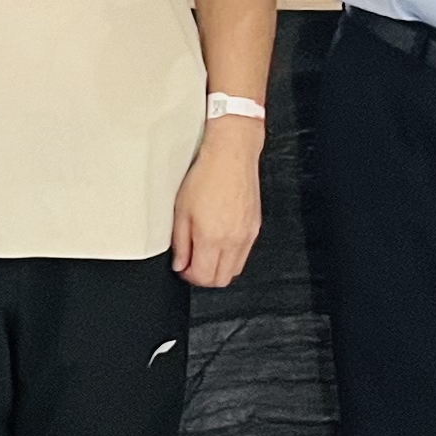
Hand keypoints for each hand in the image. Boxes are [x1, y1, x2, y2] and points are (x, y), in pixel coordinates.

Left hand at [170, 115, 263, 288]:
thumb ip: (180, 243)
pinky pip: (244, 255)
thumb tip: (180, 264)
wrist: (231, 155)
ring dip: (218, 268)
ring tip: (204, 252)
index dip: (189, 277)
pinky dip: (230, 256)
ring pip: (234, 270)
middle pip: (221, 280)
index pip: (203, 277)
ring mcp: (247, 236)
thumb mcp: (181, 210)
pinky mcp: (255, 228)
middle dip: (204, 277)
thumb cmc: (206, 176)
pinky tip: (219, 241)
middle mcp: (233, 240)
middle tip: (191, 264)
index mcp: (212, 237)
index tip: (182, 268)